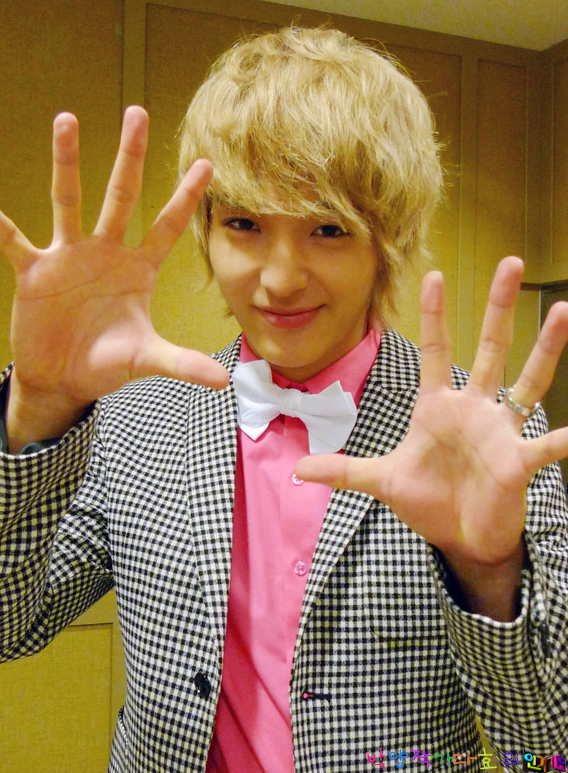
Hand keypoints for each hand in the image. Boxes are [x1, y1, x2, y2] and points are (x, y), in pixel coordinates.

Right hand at [0, 107, 227, 446]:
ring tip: (67, 119)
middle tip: (138, 112)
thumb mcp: (146, 360)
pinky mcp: (34, 272)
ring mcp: (68, 257)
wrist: (64, 378)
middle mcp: (105, 253)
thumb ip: (182, 363)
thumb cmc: (108, 363)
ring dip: (66, 163)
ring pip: (68, 201)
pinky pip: (12, 239)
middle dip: (130, 157)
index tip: (207, 163)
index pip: (167, 227)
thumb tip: (222, 381)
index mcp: (138, 270)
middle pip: (120, 196)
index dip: (185, 197)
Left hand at [296, 257, 567, 616]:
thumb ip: (344, 470)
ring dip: (544, 348)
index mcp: (438, 407)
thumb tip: (298, 469)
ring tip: (562, 310)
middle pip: (488, 348)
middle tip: (511, 261)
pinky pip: (545, 444)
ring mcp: (499, 431)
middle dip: (497, 307)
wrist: (459, 538)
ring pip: (526, 381)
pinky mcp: (517, 462)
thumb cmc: (427, 501)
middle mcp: (473, 409)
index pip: (436, 350)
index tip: (433, 275)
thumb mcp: (381, 480)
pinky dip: (562, 436)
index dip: (434, 315)